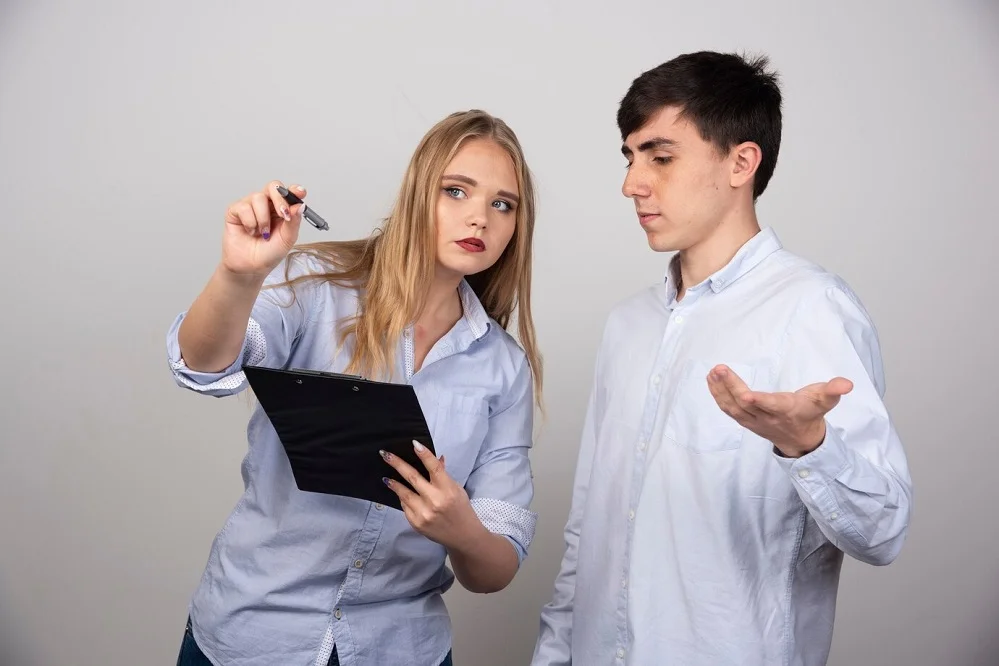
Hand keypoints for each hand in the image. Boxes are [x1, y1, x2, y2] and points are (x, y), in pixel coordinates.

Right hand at [220, 181, 307, 276]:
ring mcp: (250, 206)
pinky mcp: (235, 211)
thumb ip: (293, 222)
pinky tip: (250, 231)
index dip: (294, 190)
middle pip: (273, 186)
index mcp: (281, 209)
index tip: (300, 193)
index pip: (288, 192)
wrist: (251, 268)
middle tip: (283, 215)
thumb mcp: (287, 239)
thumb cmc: (269, 253)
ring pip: (258, 197)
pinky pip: (244, 207)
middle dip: (280, 199)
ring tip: (262, 233)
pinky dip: (250, 222)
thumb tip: (300, 206)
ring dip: (263, 219)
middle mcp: (266, 204)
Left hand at [380, 442, 477, 547]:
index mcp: (448, 490)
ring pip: (404, 493)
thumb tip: (436, 458)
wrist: (462, 535)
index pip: (434, 468)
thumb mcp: (456, 489)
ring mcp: (424, 513)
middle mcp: (435, 501)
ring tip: (386, 477)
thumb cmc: (460, 508)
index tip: (414, 444)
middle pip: (412, 477)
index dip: (424, 455)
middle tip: (385, 454)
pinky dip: (403, 498)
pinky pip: (405, 506)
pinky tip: (402, 495)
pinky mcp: (416, 523)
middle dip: (397, 464)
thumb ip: (443, 475)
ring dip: (393, 483)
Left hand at [706, 364, 853, 457]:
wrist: (801, 440)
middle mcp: (767, 418)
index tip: (746, 394)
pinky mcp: (745, 420)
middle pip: (746, 404)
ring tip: (712, 372)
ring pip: (733, 407)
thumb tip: (847, 384)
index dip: (759, 401)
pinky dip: (718, 395)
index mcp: (787, 411)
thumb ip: (833, 391)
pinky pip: (728, 409)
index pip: (772, 406)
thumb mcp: (825, 401)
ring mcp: (754, 421)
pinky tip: (711, 380)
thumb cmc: (811, 413)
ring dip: (720, 390)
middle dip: (732, 387)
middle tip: (719, 369)